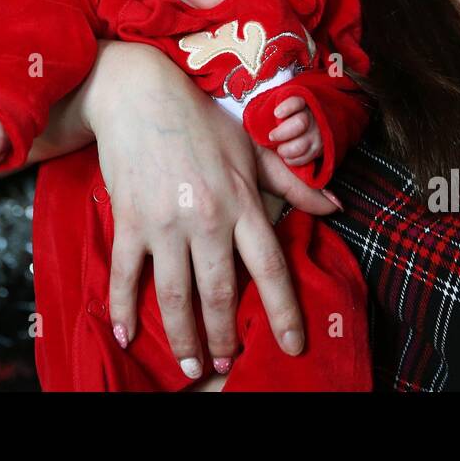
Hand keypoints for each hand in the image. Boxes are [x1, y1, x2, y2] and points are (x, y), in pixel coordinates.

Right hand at [82, 43, 337, 380]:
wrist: (140, 94)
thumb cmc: (201, 121)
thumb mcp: (253, 148)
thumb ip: (294, 182)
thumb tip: (335, 207)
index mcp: (243, 202)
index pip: (270, 269)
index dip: (283, 313)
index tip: (293, 346)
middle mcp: (208, 218)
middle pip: (220, 293)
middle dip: (223, 338)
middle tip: (225, 363)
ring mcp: (166, 222)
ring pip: (176, 295)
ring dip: (184, 337)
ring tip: (190, 365)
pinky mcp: (130, 220)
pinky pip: (126, 275)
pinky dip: (123, 308)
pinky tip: (126, 334)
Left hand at [266, 96, 322, 166]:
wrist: (301, 134)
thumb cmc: (282, 122)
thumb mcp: (276, 112)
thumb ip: (267, 112)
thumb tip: (252, 120)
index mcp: (300, 103)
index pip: (297, 102)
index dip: (288, 107)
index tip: (276, 114)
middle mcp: (311, 116)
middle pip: (300, 122)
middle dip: (283, 132)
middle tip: (272, 137)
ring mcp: (317, 133)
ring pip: (303, 143)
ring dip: (287, 149)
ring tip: (280, 150)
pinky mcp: (319, 149)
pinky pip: (308, 157)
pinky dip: (295, 160)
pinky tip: (287, 158)